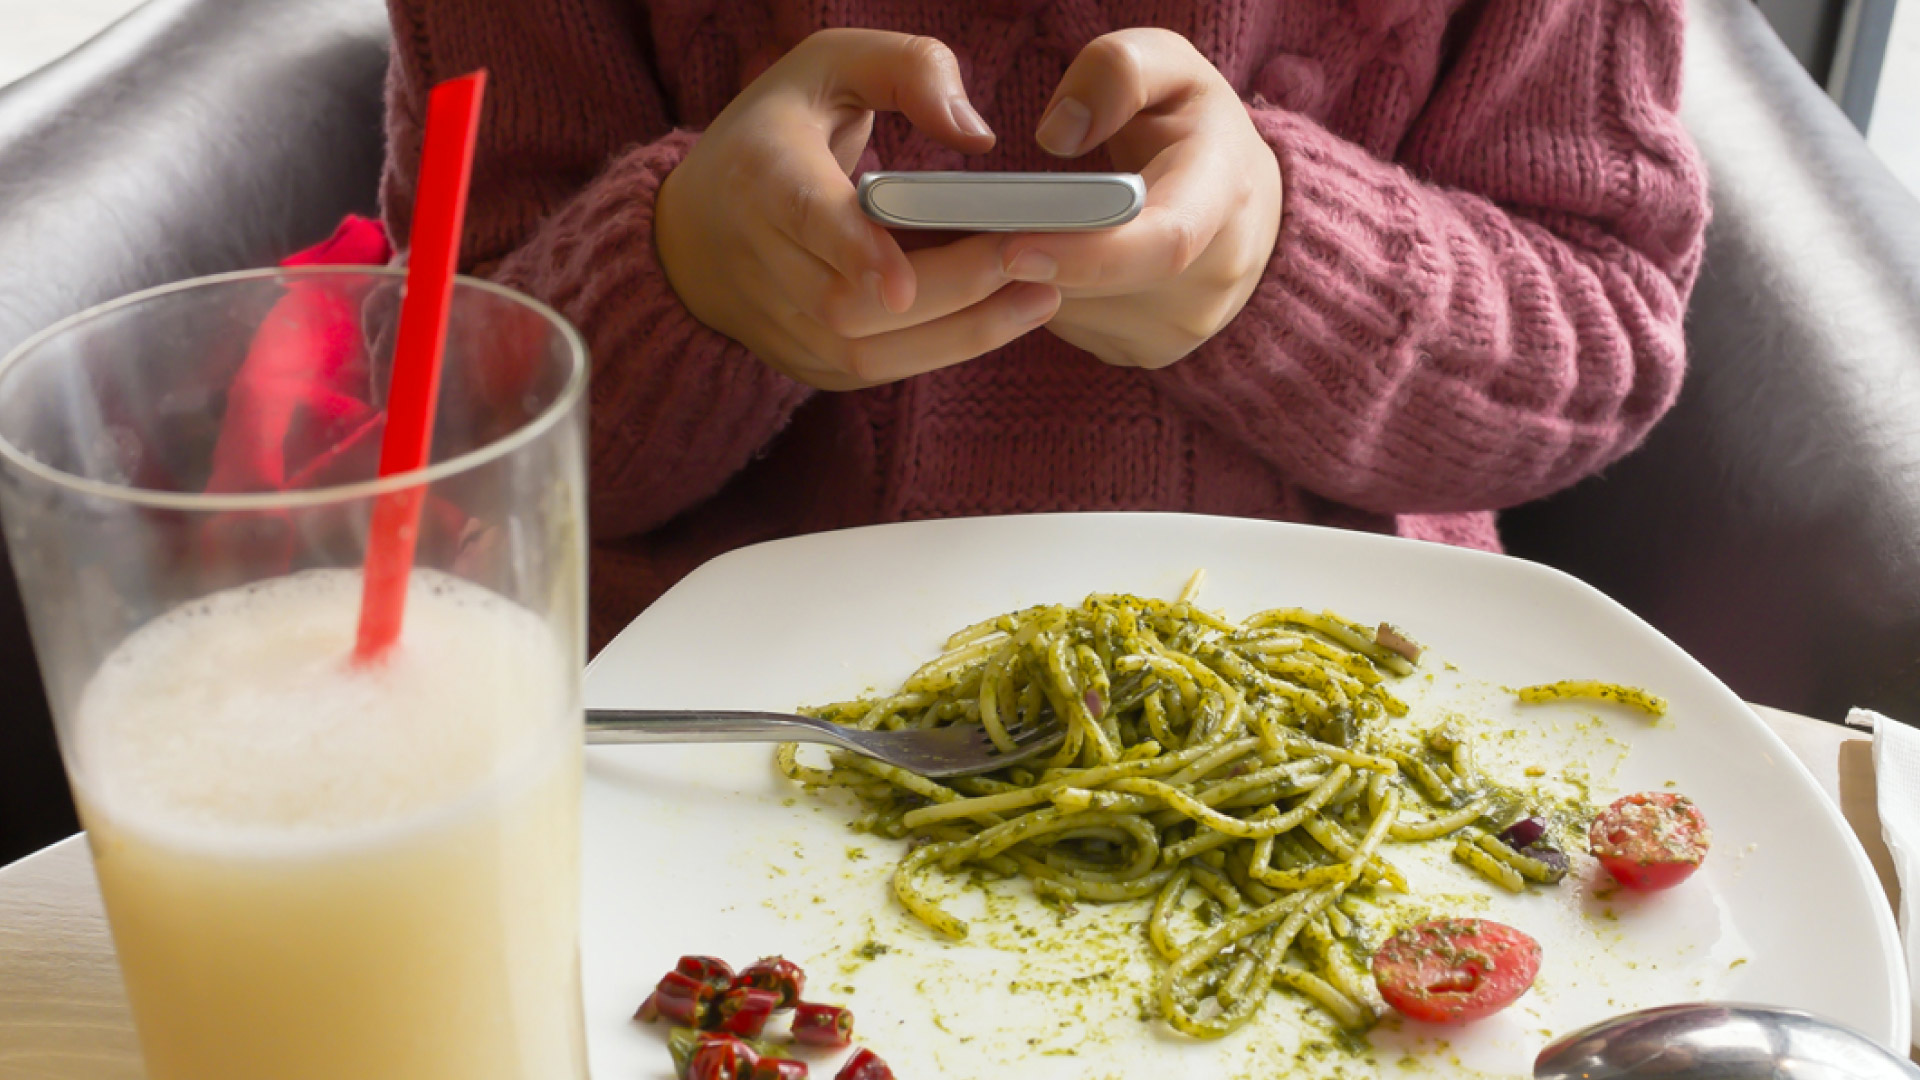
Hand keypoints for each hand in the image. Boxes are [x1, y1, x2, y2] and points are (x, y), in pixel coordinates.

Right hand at [656, 30, 1060, 390]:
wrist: (692, 227)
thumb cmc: (778, 130)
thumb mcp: (832, 63)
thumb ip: (909, 70)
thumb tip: (977, 134)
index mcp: (759, 171)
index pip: (803, 218)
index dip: (853, 251)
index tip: (904, 283)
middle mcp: (757, 257)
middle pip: (851, 303)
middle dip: (951, 288)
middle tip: (1034, 259)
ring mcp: (776, 320)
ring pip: (865, 353)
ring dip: (961, 333)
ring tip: (1039, 297)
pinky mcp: (801, 362)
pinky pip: (874, 373)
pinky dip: (942, 350)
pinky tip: (1000, 317)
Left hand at [1000, 29, 1282, 369]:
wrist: (1245, 201)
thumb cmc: (1194, 123)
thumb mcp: (1169, 65)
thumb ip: (1117, 73)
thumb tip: (1058, 135)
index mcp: (1225, 194)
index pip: (1163, 242)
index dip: (1087, 252)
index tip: (1011, 247)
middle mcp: (1216, 275)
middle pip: (1102, 285)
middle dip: (1029, 259)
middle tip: (964, 226)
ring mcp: (1186, 325)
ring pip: (1078, 311)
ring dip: (1027, 279)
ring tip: (995, 231)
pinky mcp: (1153, 351)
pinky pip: (1077, 328)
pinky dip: (1042, 295)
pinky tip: (1033, 257)